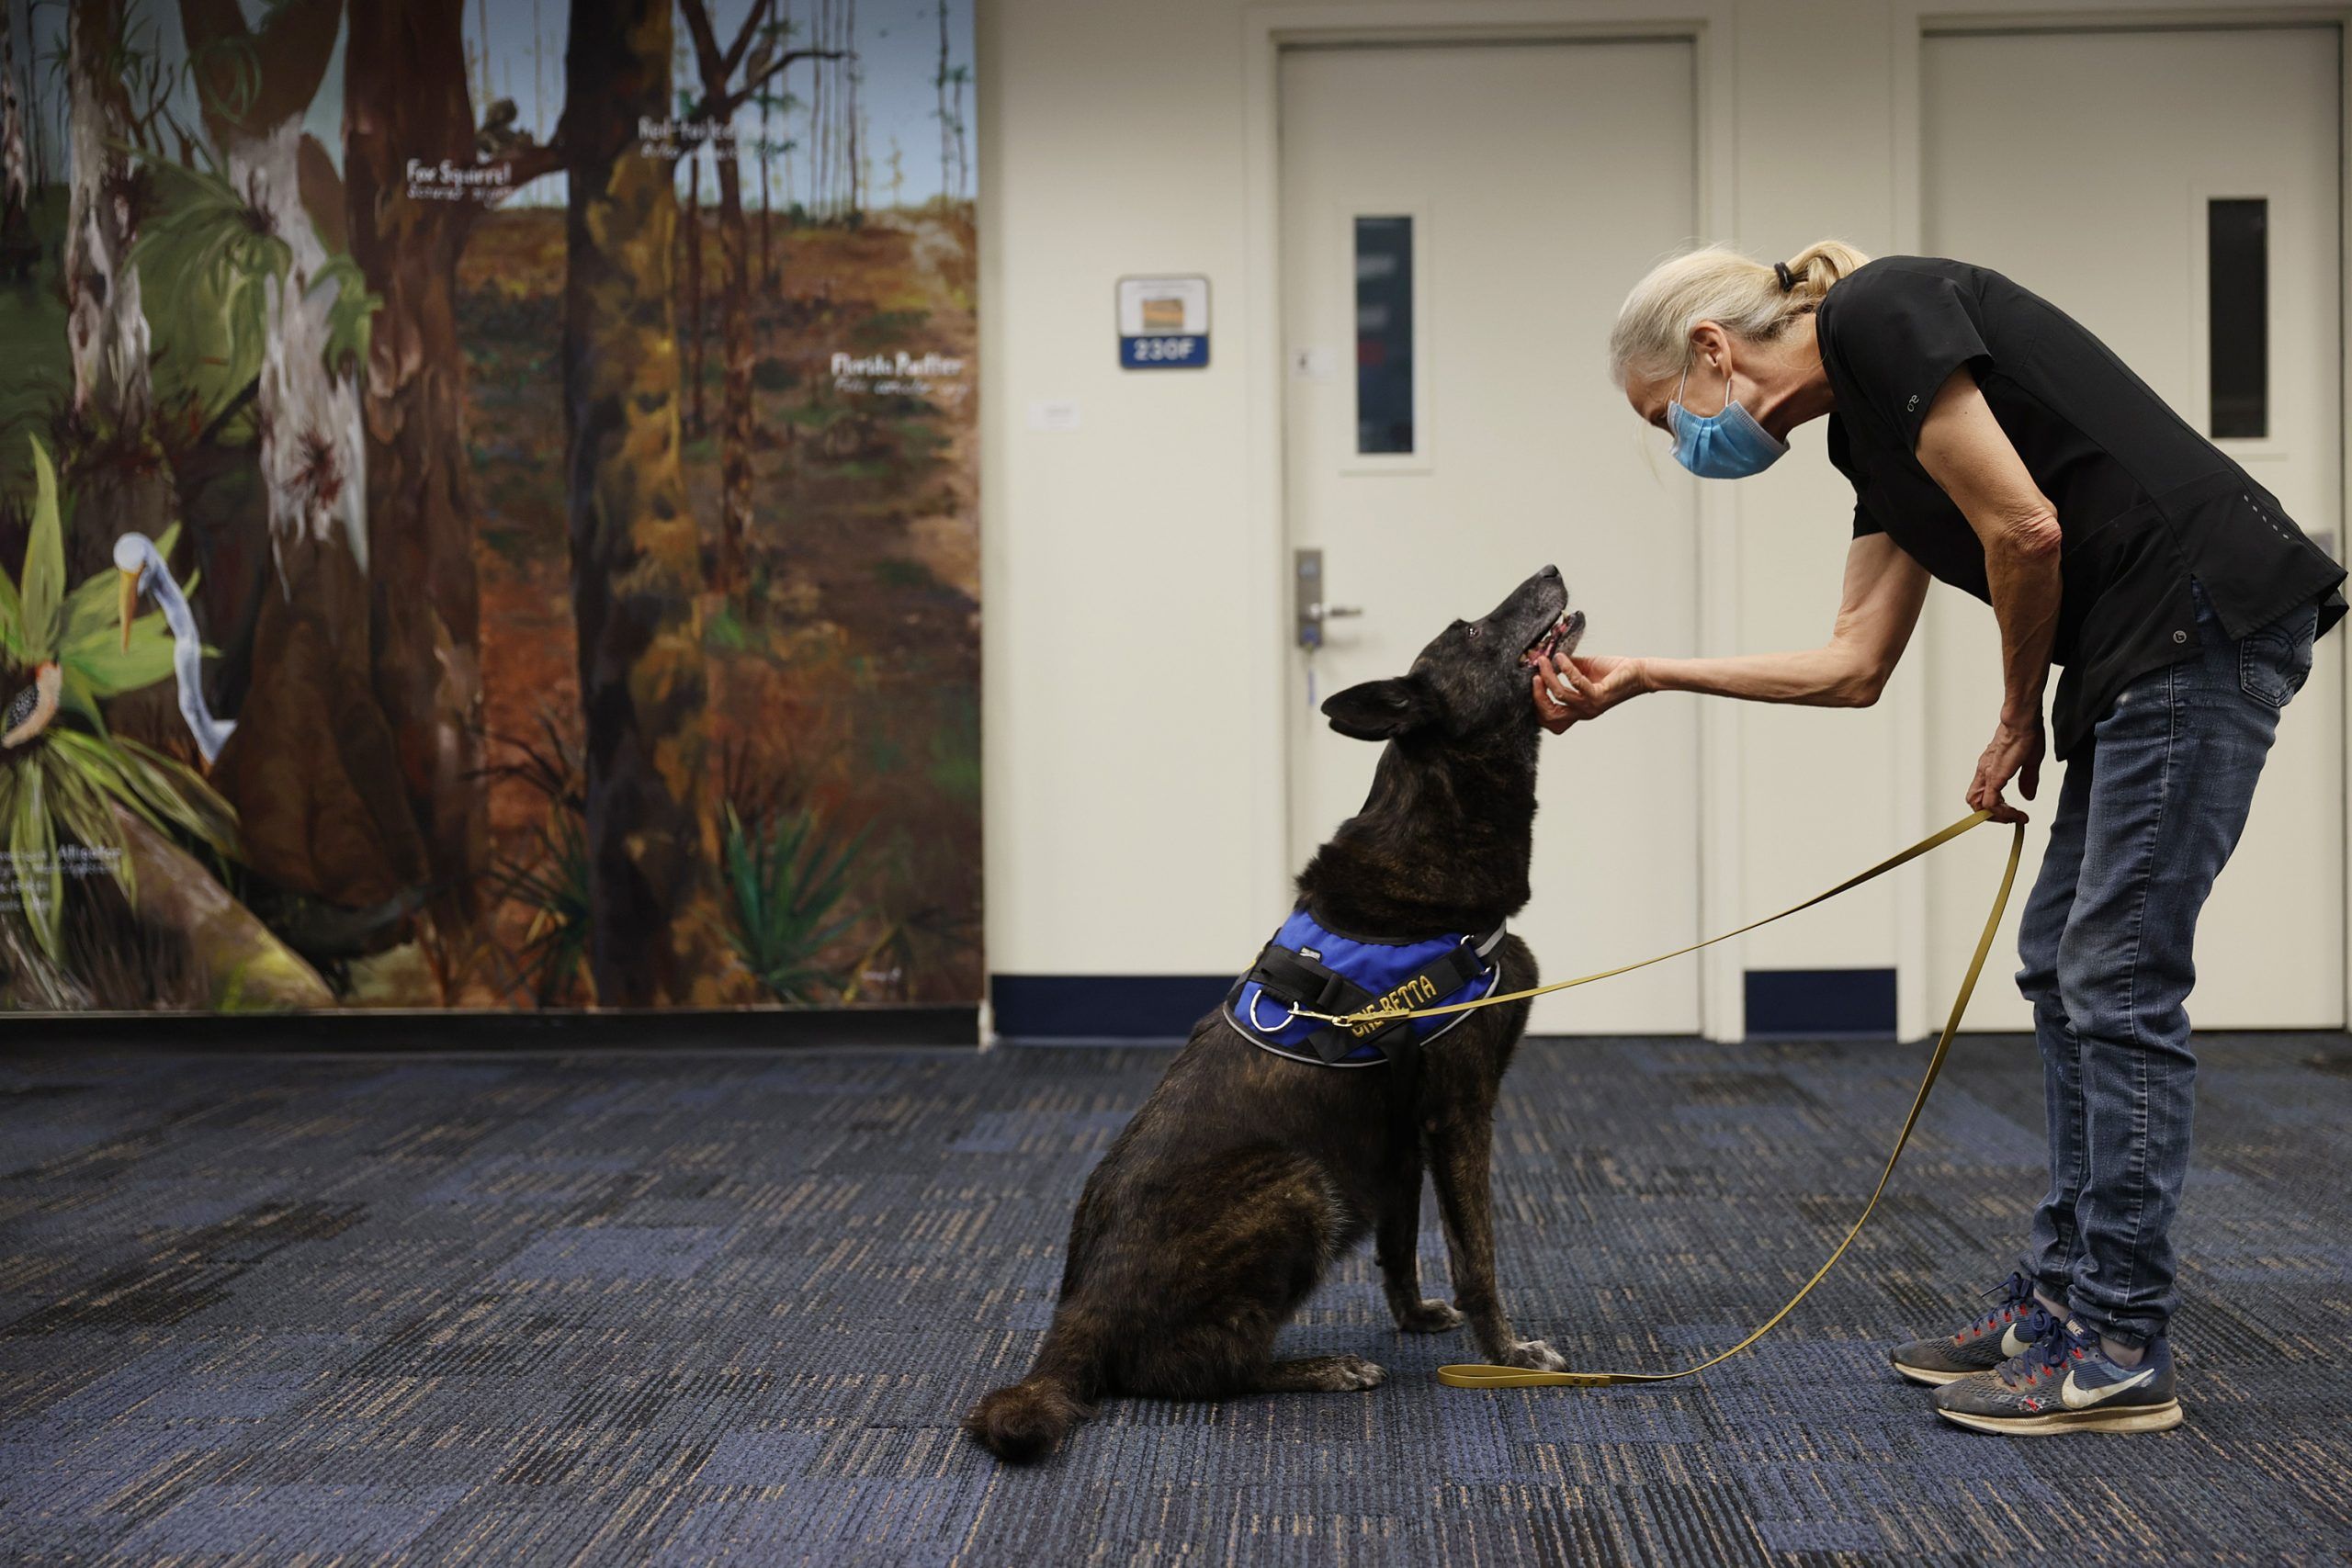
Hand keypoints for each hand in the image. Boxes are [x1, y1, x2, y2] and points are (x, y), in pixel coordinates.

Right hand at [1531, 653, 1646, 734]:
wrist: (1639, 673)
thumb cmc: (1615, 672)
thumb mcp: (1584, 670)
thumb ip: (1565, 668)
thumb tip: (1545, 657)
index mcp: (1578, 709)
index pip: (1550, 719)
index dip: (1535, 706)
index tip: (1529, 684)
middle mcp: (1583, 711)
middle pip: (1550, 715)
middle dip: (1537, 696)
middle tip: (1532, 677)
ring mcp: (1591, 705)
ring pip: (1560, 696)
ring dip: (1548, 677)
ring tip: (1543, 662)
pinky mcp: (1599, 695)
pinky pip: (1576, 683)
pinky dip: (1566, 669)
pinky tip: (1561, 658)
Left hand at [1967, 712, 2043, 823]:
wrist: (2023, 720)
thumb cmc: (2026, 734)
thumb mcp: (2030, 762)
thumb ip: (2027, 780)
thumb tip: (2027, 797)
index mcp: (1991, 769)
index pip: (1982, 794)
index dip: (1996, 809)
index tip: (2015, 815)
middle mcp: (1985, 772)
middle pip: (1975, 803)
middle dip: (1993, 816)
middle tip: (2012, 819)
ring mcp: (1987, 774)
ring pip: (1978, 805)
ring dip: (1996, 817)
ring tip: (2013, 817)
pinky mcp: (1993, 776)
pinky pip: (1990, 803)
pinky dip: (2002, 813)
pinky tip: (2016, 813)